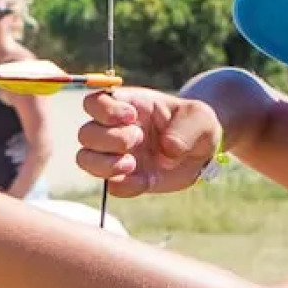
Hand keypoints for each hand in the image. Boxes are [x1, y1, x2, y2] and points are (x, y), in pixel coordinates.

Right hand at [76, 87, 223, 197]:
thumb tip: (167, 150)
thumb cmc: (196, 126)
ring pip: (85, 159)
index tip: (132, 116)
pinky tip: (147, 180)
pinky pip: (111, 186)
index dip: (105, 110)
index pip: (95, 102)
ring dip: (105, 165)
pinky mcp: (124, 178)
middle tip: (138, 139)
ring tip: (132, 165)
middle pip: (85, 133)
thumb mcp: (200, 118)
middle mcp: (115, 129)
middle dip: (110, 139)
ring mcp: (116, 155)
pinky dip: (126, 186)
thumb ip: (185, 129)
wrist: (201, 153)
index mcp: (128, 106)